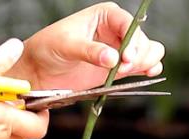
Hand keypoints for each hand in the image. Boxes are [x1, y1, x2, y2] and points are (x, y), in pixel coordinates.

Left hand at [8, 2, 164, 89]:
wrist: (40, 70)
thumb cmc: (49, 48)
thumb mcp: (67, 45)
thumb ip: (90, 51)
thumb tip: (113, 58)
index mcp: (105, 16)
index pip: (128, 23)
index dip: (132, 40)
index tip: (126, 58)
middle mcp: (116, 30)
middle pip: (142, 39)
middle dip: (137, 55)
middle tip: (122, 68)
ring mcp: (119, 50)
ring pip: (148, 51)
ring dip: (146, 62)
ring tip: (130, 71)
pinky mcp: (119, 68)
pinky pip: (143, 65)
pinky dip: (148, 69)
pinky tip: (147, 73)